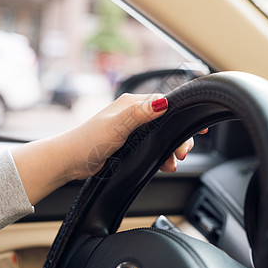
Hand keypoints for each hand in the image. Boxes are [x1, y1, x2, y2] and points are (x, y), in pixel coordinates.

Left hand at [12, 93, 198, 204]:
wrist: (72, 160)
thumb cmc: (89, 140)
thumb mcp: (117, 125)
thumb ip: (141, 114)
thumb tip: (163, 103)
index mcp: (131, 104)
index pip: (164, 103)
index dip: (180, 114)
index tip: (195, 127)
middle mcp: (133, 114)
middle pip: (166, 121)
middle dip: (177, 137)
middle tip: (182, 152)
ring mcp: (131, 129)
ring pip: (161, 135)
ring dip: (170, 148)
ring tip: (172, 162)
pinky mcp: (129, 143)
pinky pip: (152, 146)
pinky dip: (160, 155)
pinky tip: (164, 164)